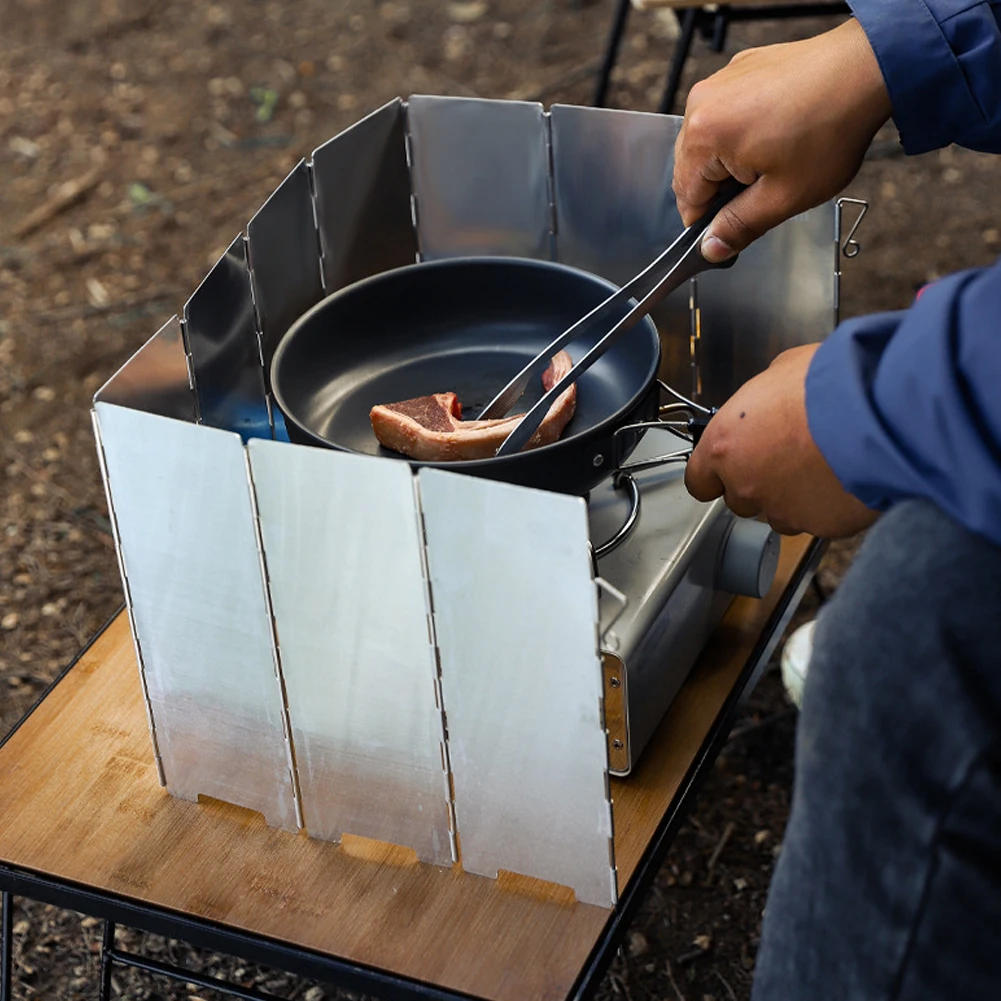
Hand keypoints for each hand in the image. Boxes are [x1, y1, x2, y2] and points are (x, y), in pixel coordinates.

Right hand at [673, 18, 890, 261]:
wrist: (869, 69)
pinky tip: (779, 131)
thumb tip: (710, 250)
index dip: (712, 219)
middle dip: (723, 186)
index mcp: (703, 136)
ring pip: (710, 141)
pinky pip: (728, 113)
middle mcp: (702, 102)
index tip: (737, 224)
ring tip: (777, 155)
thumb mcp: (783, 197)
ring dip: (734, 158)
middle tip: (766, 188)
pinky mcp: (742, 68)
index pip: (687, 197)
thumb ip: (739, 227)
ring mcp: (722, 80)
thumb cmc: (830, 130)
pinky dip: (745, 129)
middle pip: (694, 167)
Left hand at [685, 344, 877, 537]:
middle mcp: (746, 484)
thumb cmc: (829, 384)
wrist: (879, 410)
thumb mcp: (780, 372)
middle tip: (787, 458)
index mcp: (725, 446)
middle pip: (739, 499)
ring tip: (819, 468)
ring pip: (778, 515)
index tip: (723, 471)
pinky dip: (827, 506)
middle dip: (758, 483)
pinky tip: (843, 479)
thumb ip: (761, 400)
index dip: (714, 475)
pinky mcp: (821, 525)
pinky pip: (817, 520)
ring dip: (792, 498)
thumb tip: (768, 401)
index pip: (699, 481)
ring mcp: (783, 509)